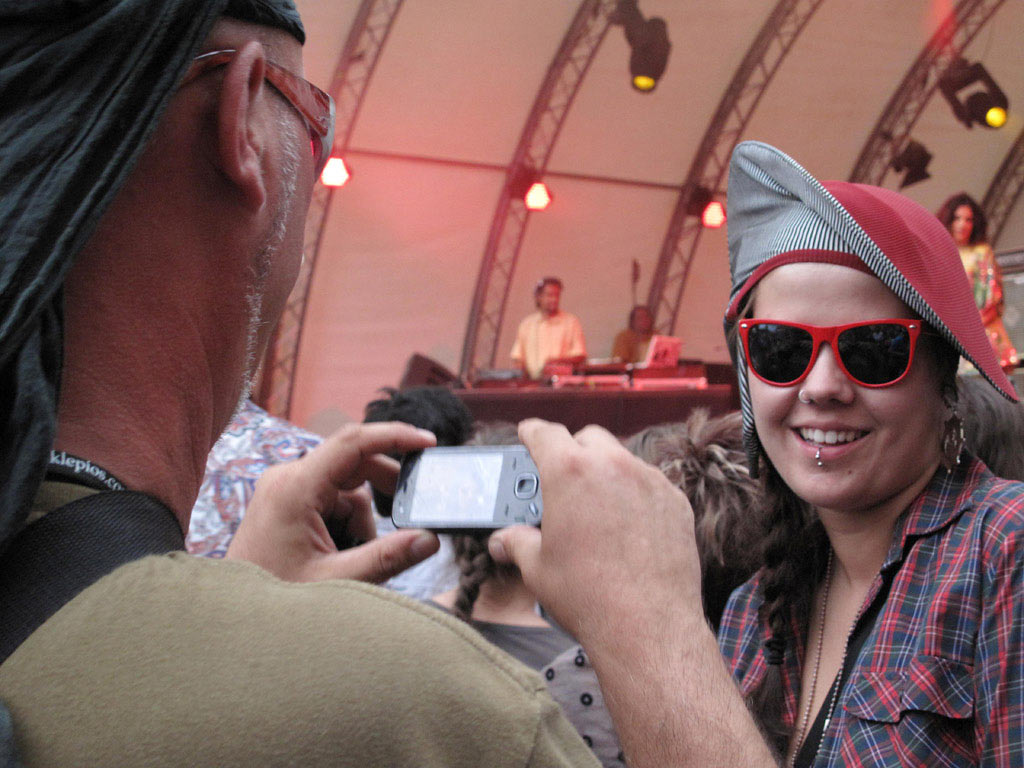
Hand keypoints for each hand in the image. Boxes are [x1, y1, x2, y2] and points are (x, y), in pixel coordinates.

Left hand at [226, 422, 439, 582]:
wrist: (232, 621)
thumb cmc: (274, 602)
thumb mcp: (338, 581)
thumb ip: (387, 558)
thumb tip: (431, 539)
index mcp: (295, 487)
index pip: (353, 442)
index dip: (394, 436)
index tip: (428, 442)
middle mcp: (288, 479)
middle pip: (354, 466)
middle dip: (382, 497)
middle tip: (406, 523)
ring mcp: (285, 490)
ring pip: (346, 488)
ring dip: (361, 521)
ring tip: (352, 561)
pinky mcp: (286, 503)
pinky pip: (331, 501)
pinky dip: (346, 525)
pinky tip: (340, 557)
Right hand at [488, 419, 703, 648]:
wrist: (647, 626)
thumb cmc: (587, 595)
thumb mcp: (537, 568)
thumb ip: (517, 543)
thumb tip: (502, 541)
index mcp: (570, 472)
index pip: (545, 432)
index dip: (532, 432)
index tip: (529, 435)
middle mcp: (613, 465)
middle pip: (588, 438)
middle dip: (573, 451)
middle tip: (562, 479)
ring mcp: (650, 480)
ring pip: (623, 459)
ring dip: (607, 472)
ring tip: (596, 507)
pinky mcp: (676, 501)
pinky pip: (651, 484)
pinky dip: (636, 494)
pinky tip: (628, 526)